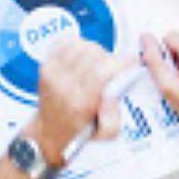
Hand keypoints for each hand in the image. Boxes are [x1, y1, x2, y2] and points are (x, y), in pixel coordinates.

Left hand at [28, 40, 133, 167]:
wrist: (48, 132)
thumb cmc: (79, 133)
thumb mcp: (104, 136)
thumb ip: (113, 119)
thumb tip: (112, 95)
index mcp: (80, 103)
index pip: (101, 72)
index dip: (121, 61)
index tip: (133, 61)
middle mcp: (63, 86)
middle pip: (92, 54)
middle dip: (109, 57)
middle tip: (113, 68)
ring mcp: (51, 74)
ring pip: (79, 45)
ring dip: (94, 50)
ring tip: (98, 64)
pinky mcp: (44, 66)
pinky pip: (63, 43)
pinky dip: (77, 46)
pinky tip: (82, 58)